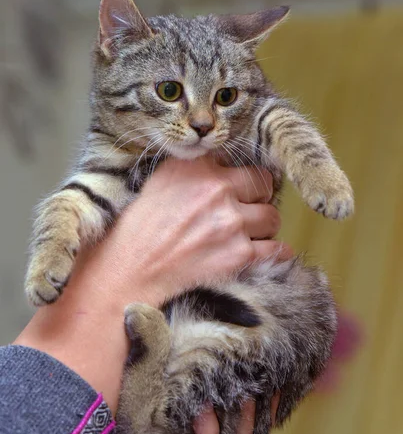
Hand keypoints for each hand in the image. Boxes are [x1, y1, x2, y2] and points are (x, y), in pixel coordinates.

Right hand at [16, 157, 288, 411]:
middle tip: (250, 208)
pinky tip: (274, 252)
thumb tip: (219, 167)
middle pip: (263, 185)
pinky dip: (277, 252)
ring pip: (272, 217)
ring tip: (253, 233)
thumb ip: (193, 170)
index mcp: (197, 167)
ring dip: (265, 226)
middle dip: (259, 197)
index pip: (240, 161)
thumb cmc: (138, 229)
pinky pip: (275, 250)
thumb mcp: (159, 183)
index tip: (242, 186)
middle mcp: (218, 189)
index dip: (242, 177)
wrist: (131, 271)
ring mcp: (231, 223)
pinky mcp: (239, 254)